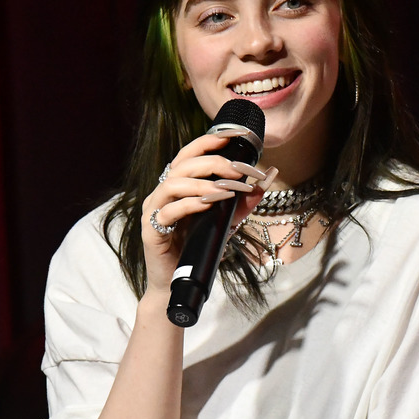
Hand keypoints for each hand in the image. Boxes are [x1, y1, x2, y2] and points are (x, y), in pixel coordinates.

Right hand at [140, 129, 276, 293]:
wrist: (178, 283)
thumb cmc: (199, 247)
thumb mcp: (226, 221)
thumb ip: (244, 201)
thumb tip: (267, 179)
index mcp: (178, 185)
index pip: (190, 153)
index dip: (211, 140)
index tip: (237, 136)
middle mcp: (163, 193)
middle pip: (183, 163)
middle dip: (215, 162)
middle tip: (240, 170)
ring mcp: (154, 211)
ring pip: (172, 183)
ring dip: (203, 183)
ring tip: (227, 190)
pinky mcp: (151, 231)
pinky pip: (167, 212)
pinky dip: (189, 205)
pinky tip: (208, 205)